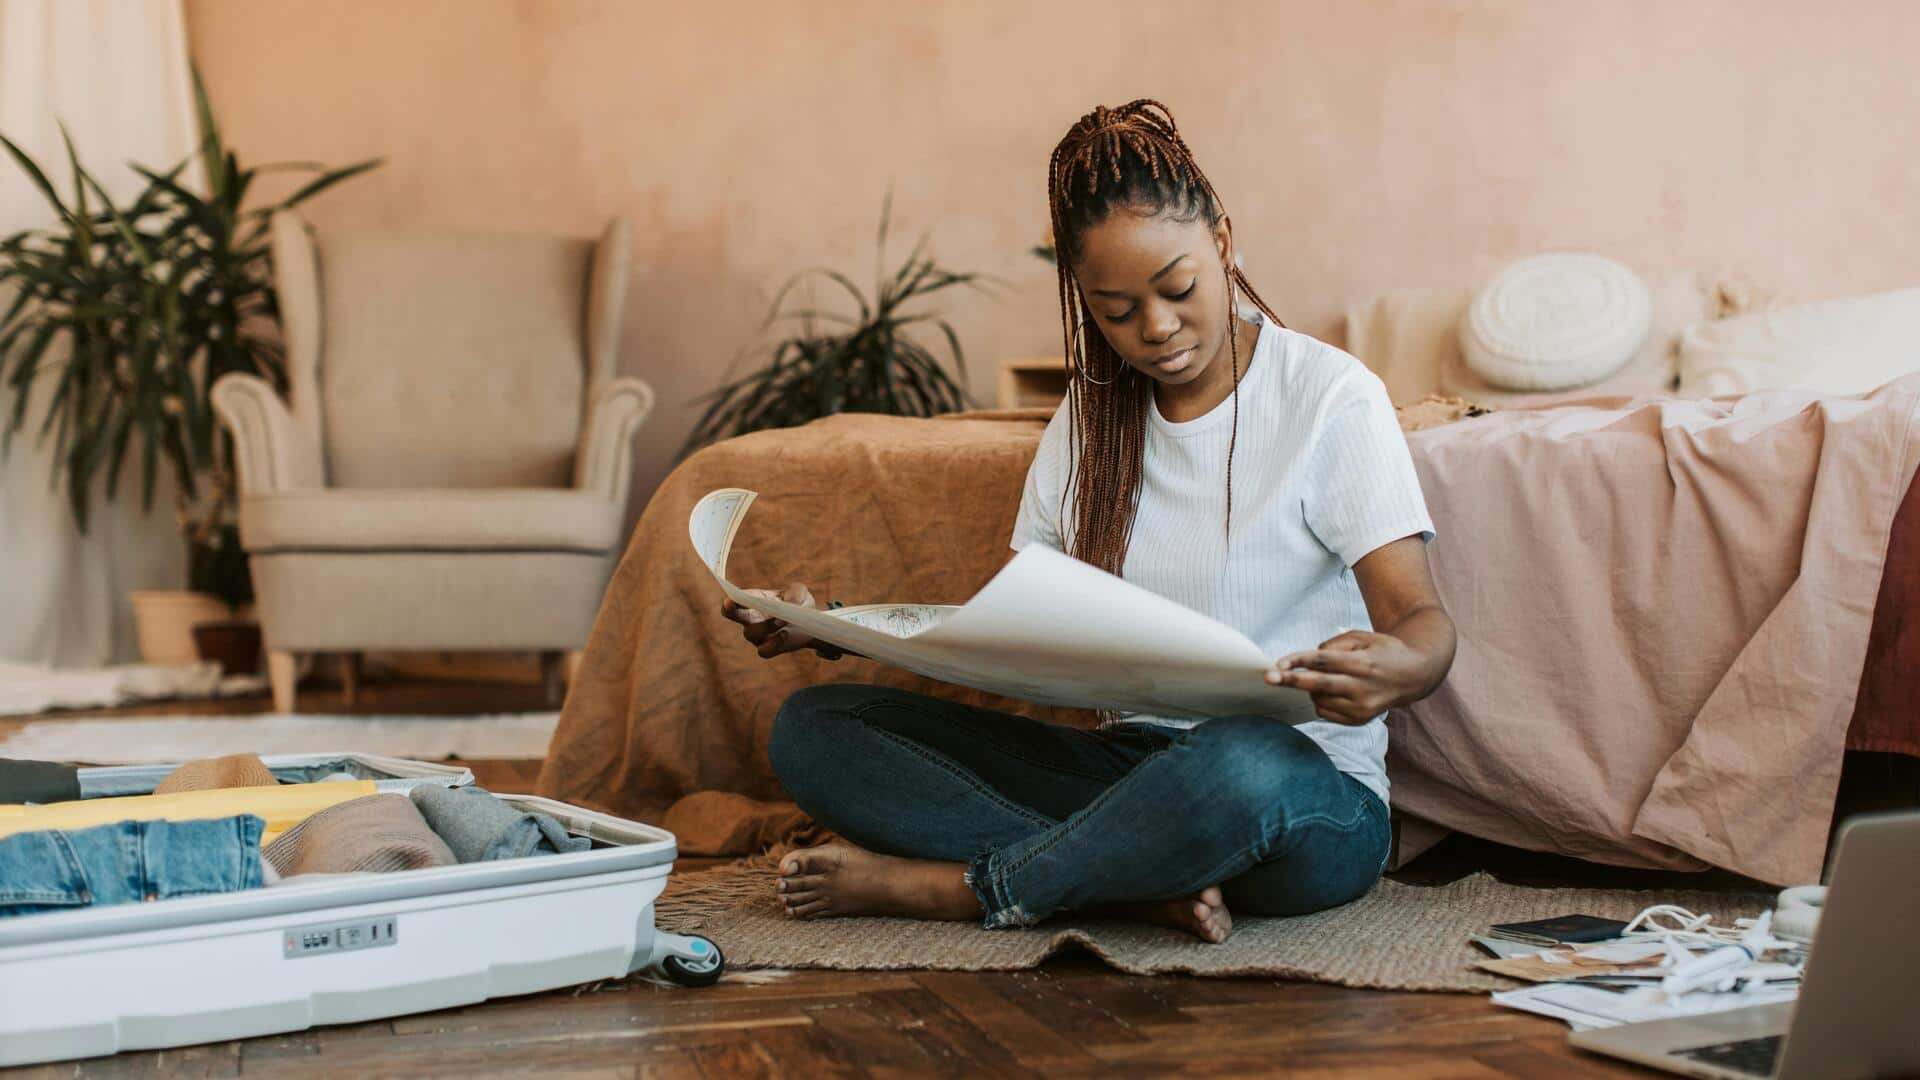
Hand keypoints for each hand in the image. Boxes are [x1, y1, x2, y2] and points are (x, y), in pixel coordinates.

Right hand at [721, 582, 834, 659]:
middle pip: (734, 616)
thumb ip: (795, 592)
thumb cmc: (801, 603)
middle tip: (731, 606)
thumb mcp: (801, 592)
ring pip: (750, 633)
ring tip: (782, 620)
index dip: (730, 601)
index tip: (729, 600)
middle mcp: (752, 617)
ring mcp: (759, 635)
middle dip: (732, 612)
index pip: (736, 600)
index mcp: (756, 599)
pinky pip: (763, 651)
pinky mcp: (769, 648)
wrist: (812, 624)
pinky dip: (773, 643)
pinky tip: (784, 634)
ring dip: (765, 626)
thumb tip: (790, 603)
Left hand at [1266, 630, 1426, 725]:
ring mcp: (1361, 708)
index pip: (1324, 661)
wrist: (1414, 676)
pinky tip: (1332, 691)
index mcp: (1363, 663)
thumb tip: (1311, 658)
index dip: (1299, 661)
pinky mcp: (1359, 720)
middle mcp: (1363, 688)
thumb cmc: (1384, 651)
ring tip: (1325, 678)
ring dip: (1310, 688)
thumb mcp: (1363, 637)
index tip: (1278, 664)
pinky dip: (1321, 700)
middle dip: (1291, 681)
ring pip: (1320, 700)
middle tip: (1269, 678)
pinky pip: (1326, 712)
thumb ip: (1336, 644)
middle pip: (1319, 685)